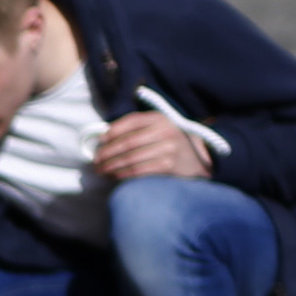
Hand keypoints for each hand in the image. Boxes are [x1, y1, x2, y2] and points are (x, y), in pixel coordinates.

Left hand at [92, 112, 212, 182]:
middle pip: (127, 143)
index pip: (130, 122)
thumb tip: (104, 137)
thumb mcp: (159, 127)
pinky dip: (123, 175)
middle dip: (107, 153)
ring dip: (111, 166)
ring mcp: (168, 148)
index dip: (111, 132)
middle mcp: (165, 131)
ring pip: (131, 159)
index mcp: (159, 118)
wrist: (199, 158)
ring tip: (101, 171)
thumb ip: (137, 128)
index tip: (99, 142)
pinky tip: (114, 176)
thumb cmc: (170, 142)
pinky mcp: (169, 165)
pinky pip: (139, 171)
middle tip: (95, 161)